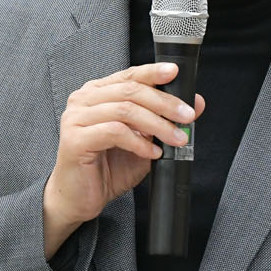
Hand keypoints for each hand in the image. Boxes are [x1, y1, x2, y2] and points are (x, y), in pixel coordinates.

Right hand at [42, 63, 204, 259]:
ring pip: (125, 110)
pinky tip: (152, 152)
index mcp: (98, 94)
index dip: (153, 72)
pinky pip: (115, 132)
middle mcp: (84, 100)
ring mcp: (76, 118)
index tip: (175, 73)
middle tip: (187, 116)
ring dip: (157, 125)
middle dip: (164, 103)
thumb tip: (196, 103)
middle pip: (130, 90)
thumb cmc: (106, 168)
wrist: (79, 197)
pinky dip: (139, 142)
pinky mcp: (75, 139)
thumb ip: (165, 120)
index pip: (129, 76)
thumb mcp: (144, 141)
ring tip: (175, 139)